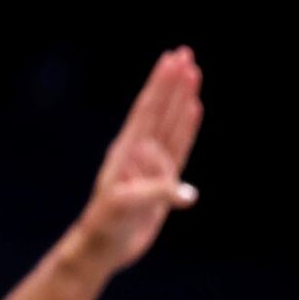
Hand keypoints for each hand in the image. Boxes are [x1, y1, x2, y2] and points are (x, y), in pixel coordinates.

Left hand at [72, 46, 205, 272]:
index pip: (148, 109)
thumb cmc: (107, 224)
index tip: (173, 60)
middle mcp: (141, 151)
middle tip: (186, 54)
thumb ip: (157, 194)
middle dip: (173, 82)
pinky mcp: (163, 181)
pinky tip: (194, 110)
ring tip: (194, 73)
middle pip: (161, 108)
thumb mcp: (127, 206)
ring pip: (171, 124)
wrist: (104, 246)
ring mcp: (152, 164)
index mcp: (128, 150)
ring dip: (182, 98)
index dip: (161, 85)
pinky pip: (180, 148)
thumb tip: (189, 193)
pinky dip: (187, 128)